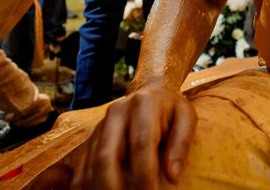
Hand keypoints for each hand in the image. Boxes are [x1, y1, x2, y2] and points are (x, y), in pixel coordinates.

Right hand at [69, 80, 194, 189]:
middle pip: (106, 155)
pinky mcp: (91, 138)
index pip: (141, 144)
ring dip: (98, 188)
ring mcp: (100, 125)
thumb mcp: (187, 118)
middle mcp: (116, 113)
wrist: (151, 89)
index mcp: (143, 105)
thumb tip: (173, 177)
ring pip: (91, 163)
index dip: (144, 174)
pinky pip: (82, 166)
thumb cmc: (172, 108)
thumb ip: (181, 144)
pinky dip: (86, 185)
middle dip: (112, 186)